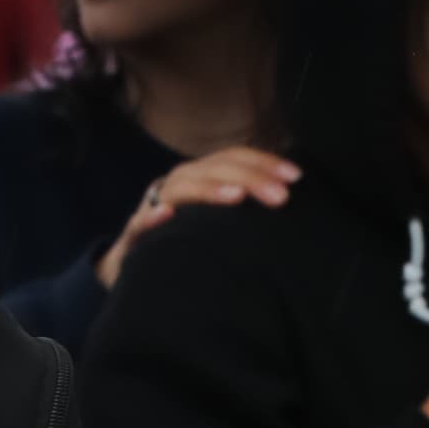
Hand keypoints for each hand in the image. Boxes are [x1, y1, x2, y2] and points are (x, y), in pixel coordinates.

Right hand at [98, 144, 298, 287]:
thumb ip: (245, 206)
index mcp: (200, 176)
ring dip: (209, 190)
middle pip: (213, 169)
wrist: (133, 269)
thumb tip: (291, 199)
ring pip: (181, 189)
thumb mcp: (219, 219)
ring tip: (236, 197)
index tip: (296, 176)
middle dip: (250, 179)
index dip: (264, 162)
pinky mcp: (134, 234)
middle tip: (280, 197)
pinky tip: (168, 215)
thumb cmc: (186, 241)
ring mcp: (154, 206)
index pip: (233, 158)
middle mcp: (177, 183)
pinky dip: (153, 217)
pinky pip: (140, 223)